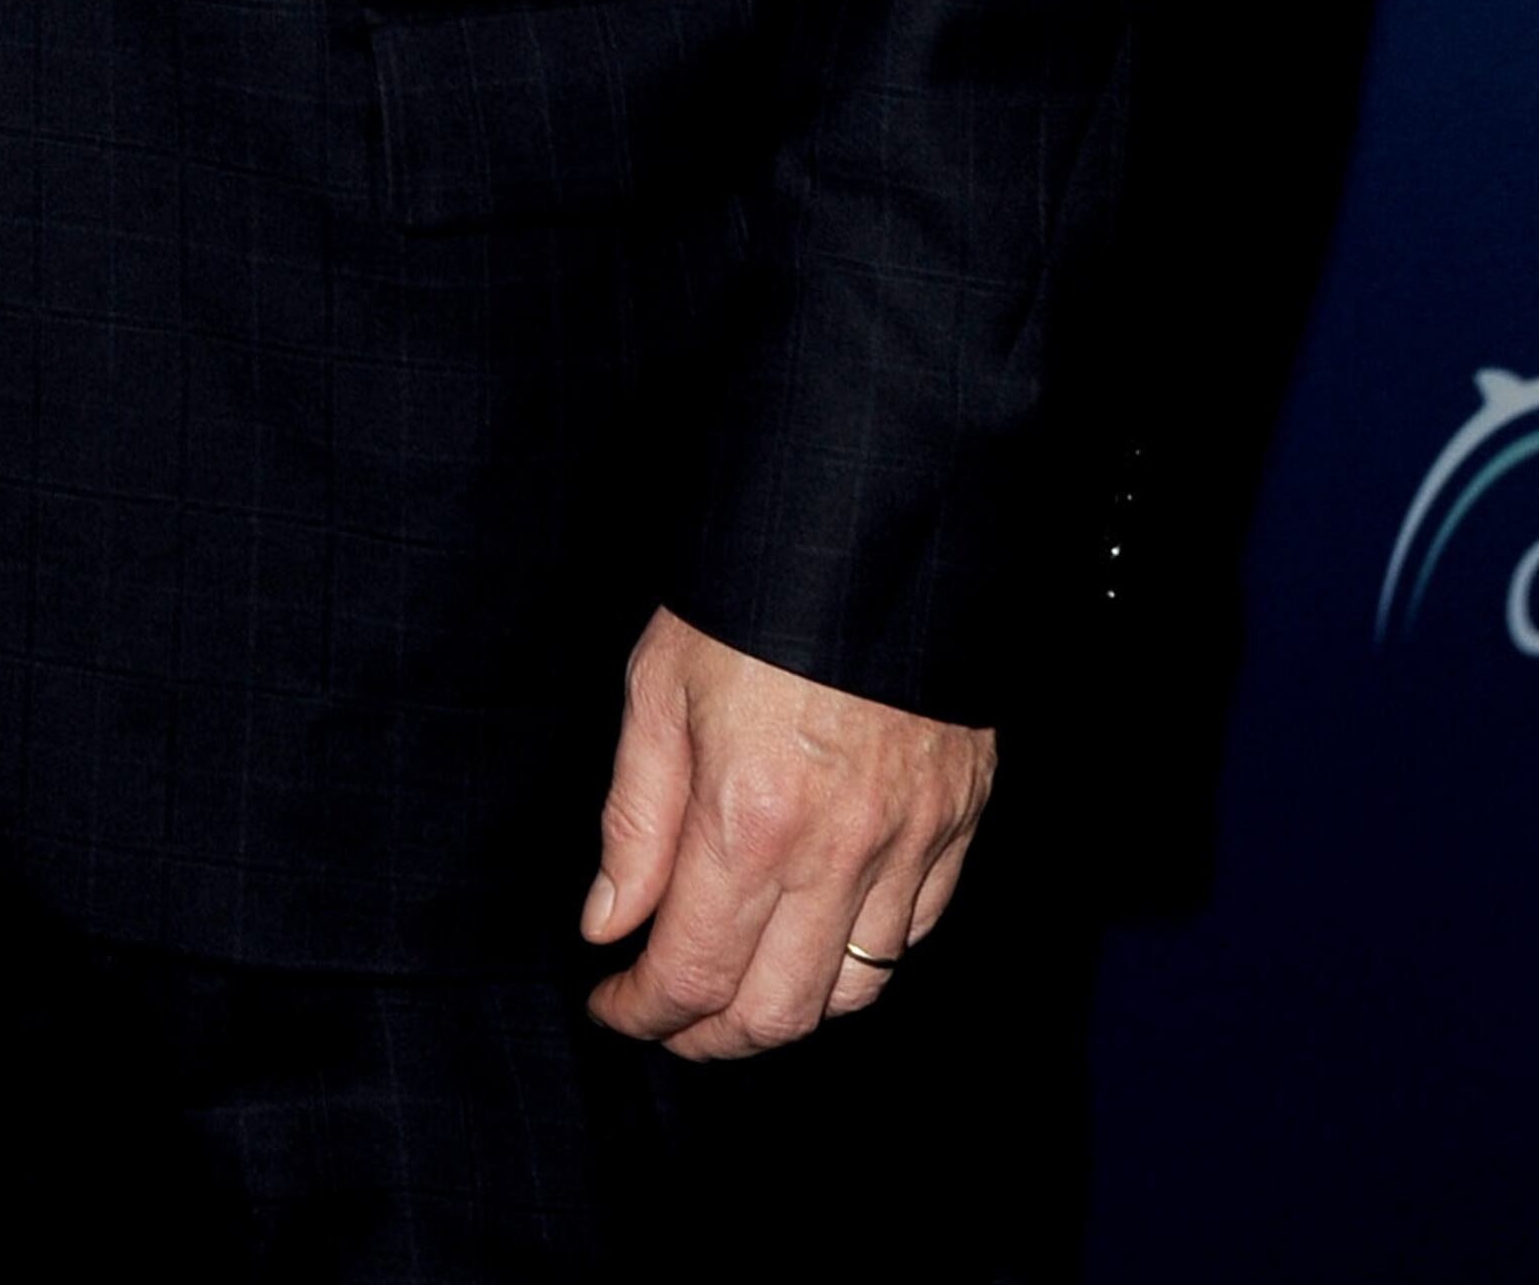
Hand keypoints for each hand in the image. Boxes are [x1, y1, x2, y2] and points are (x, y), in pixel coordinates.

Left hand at [579, 604, 992, 1056]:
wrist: (870, 528)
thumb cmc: (749, 596)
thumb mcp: (657, 688)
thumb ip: (634, 821)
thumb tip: (609, 922)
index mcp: (748, 819)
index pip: (691, 972)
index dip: (643, 1011)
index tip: (613, 1006)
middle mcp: (837, 852)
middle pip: (774, 1013)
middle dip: (708, 1038)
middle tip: (666, 1019)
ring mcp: (909, 844)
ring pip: (852, 994)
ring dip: (785, 1015)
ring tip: (735, 994)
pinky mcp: (958, 826)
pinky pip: (912, 938)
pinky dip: (858, 964)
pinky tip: (815, 942)